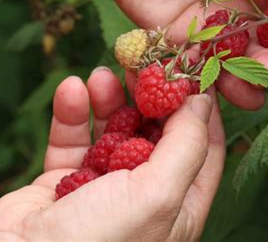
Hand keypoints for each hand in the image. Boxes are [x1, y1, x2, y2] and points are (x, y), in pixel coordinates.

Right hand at [0, 68, 224, 240]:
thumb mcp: (157, 195)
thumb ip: (186, 146)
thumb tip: (203, 102)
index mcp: (177, 207)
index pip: (202, 148)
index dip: (200, 109)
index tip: (191, 71)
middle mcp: (144, 196)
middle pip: (156, 133)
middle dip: (150, 95)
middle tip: (143, 61)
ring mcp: (103, 187)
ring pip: (113, 131)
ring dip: (109, 100)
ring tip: (102, 74)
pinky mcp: (64, 181)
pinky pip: (73, 139)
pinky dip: (72, 114)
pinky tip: (71, 90)